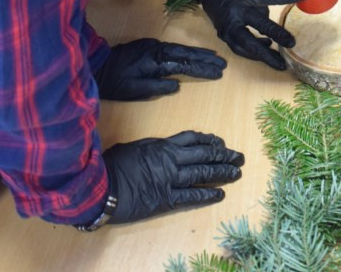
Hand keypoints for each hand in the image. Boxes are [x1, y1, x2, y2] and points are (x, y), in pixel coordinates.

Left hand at [94, 38, 226, 100]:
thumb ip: (156, 87)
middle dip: (205, 58)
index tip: (217, 74)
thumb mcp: (132, 91)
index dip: (202, 70)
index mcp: (155, 61)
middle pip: (186, 53)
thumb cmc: (112, 82)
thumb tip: (177, 85)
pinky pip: (173, 48)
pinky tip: (192, 54)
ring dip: (198, 53)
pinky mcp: (148, 45)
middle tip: (223, 64)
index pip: (185, 65)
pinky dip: (186, 51)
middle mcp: (156, 49)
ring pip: (180, 49)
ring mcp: (152, 45)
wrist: (95, 64)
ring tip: (214, 57)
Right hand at [104, 131, 243, 223]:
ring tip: (237, 173)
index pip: (194, 140)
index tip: (221, 142)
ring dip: (222, 174)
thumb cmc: (112, 165)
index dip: (210, 141)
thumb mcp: (135, 146)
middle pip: (205, 155)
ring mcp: (171, 181)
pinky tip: (220, 194)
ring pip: (203, 174)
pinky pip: (192, 197)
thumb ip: (154, 145)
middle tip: (240, 157)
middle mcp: (172, 161)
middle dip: (224, 156)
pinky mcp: (166, 200)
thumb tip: (165, 145)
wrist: (101, 188)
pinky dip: (207, 195)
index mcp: (163, 146)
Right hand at [198, 0, 293, 70]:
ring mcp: (225, 34)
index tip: (291, 43)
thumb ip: (262, 13)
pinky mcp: (224, 37)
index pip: (262, 25)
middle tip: (282, 65)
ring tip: (276, 58)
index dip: (277, 34)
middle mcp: (231, 26)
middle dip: (267, 57)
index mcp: (240, 11)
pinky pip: (239, 47)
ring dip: (259, 56)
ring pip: (243, 51)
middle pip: (250, 46)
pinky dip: (252, 50)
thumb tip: (274, 30)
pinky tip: (265, 44)